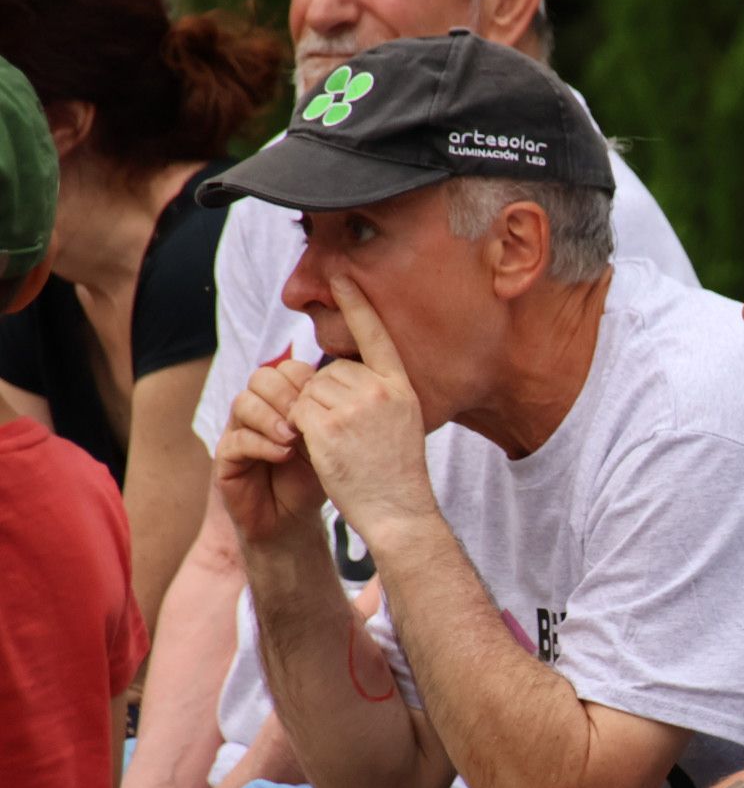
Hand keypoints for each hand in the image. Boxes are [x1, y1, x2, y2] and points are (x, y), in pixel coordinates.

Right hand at [215, 358, 325, 542]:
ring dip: (272, 417)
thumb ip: (331, 416)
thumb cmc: (317, 479)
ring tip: (294, 438)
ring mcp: (239, 431)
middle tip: (305, 418)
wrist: (295, 520)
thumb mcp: (331, 443)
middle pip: (262, 377)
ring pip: (244, 402)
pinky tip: (283, 455)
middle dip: (286, 394)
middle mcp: (259, 410)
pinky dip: (262, 444)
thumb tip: (347, 388)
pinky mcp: (226, 458)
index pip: (287, 368)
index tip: (325, 401)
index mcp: (285, 401)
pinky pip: (236, 439)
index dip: (304, 379)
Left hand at [287, 276, 437, 547]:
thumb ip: (376, 394)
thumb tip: (333, 374)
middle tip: (342, 434)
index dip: (357, 304)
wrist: (399, 511)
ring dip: (308, 414)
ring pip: (309, 390)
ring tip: (334, 444)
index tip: (342, 277)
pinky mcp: (327, 427)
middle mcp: (379, 391)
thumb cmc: (397, 474)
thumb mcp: (402, 423)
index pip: (376, 335)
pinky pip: (296, 410)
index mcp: (400, 387)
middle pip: (329, 371)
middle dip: (323, 397)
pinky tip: (313, 446)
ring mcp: (353, 408)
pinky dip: (297, 427)